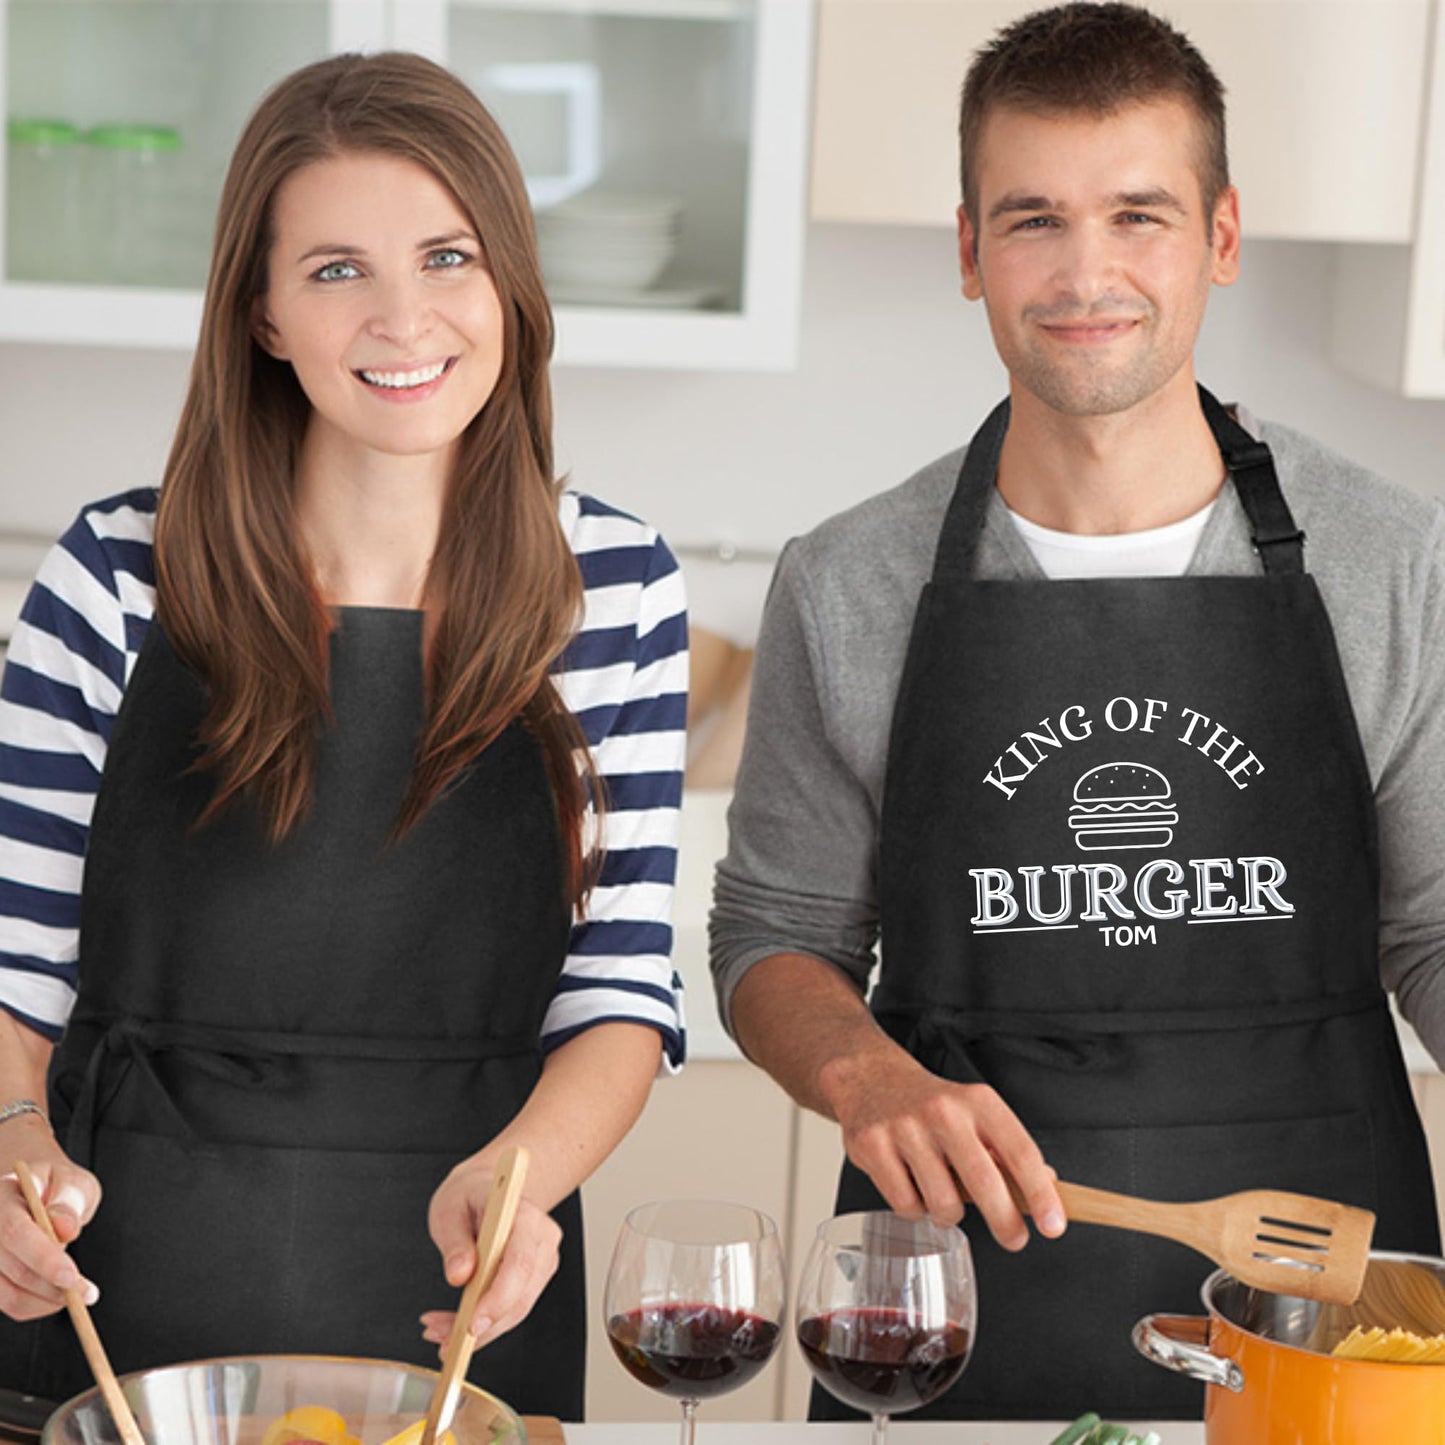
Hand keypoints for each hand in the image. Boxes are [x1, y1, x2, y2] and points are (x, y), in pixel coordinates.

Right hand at [0, 1155, 101, 1320]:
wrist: (34, 1190)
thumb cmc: (56, 1184)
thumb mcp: (71, 1181)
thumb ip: (68, 1201)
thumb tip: (64, 1228)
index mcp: (2, 1197)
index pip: (15, 1232)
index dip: (43, 1258)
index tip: (72, 1277)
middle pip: (13, 1269)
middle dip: (54, 1286)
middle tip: (88, 1294)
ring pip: (8, 1296)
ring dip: (47, 1300)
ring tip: (78, 1292)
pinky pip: (10, 1303)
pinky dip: (38, 1305)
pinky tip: (58, 1292)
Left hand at [422, 1164, 561, 1352]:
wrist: (489, 1188)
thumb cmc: (470, 1194)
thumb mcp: (450, 1208)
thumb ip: (455, 1242)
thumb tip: (459, 1275)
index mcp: (525, 1215)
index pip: (519, 1263)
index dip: (498, 1298)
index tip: (471, 1325)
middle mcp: (542, 1239)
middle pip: (520, 1295)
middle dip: (480, 1325)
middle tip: (439, 1336)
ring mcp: (542, 1260)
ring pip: (516, 1310)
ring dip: (478, 1330)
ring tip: (439, 1331)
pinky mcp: (534, 1277)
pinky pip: (512, 1308)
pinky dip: (483, 1323)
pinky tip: (454, 1326)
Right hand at [823, 1046, 1065, 1251]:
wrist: (872, 1079)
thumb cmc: (931, 1104)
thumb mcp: (976, 1113)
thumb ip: (1008, 1150)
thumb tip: (1049, 1185)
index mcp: (978, 1102)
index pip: (1020, 1153)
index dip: (1041, 1195)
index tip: (1053, 1225)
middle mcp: (943, 1112)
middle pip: (985, 1183)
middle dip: (1006, 1222)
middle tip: (1014, 1239)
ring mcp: (906, 1129)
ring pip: (944, 1204)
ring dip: (949, 1214)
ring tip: (944, 1197)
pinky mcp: (873, 1147)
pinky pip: (906, 1206)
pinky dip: (915, 1210)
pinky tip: (913, 1188)